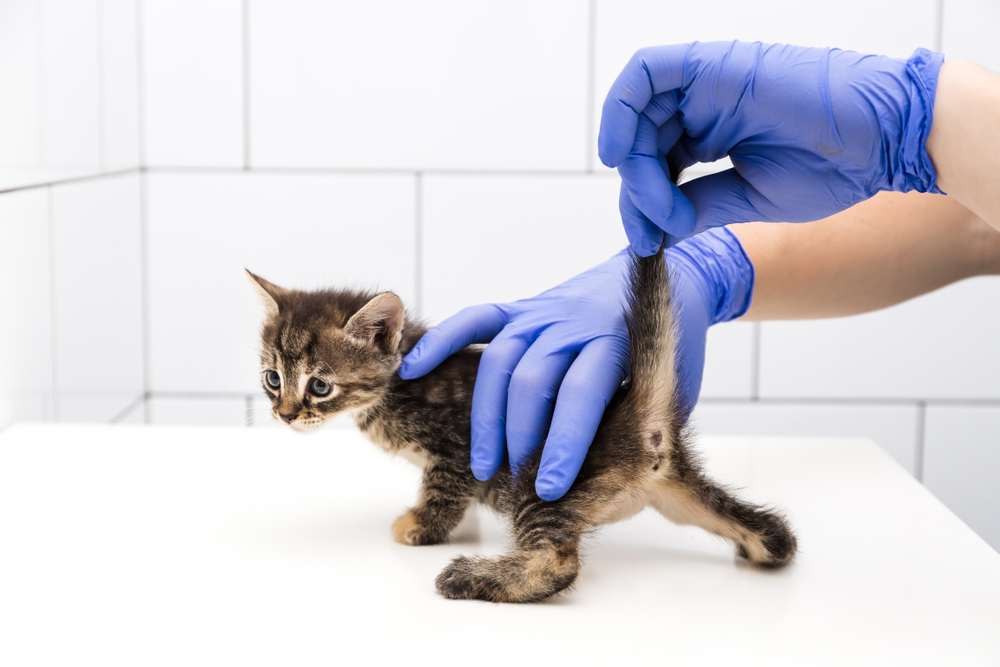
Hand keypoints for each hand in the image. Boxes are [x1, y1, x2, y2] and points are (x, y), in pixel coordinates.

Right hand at [398, 227, 754, 499]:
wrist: (672, 277)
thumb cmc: (673, 348)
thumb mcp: (671, 388)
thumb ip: (641, 425)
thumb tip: (616, 484)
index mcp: (615, 340)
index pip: (579, 395)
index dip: (562, 444)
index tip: (549, 486)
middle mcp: (572, 322)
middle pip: (529, 379)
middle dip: (520, 437)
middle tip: (517, 480)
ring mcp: (541, 311)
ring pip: (498, 360)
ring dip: (488, 416)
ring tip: (485, 462)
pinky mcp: (521, 307)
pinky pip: (474, 320)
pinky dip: (441, 341)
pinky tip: (413, 369)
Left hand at [599, 41, 944, 254]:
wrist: (885, 139)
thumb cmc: (832, 166)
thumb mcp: (749, 197)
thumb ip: (699, 205)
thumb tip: (656, 229)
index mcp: (712, 132)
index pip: (653, 162)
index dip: (642, 203)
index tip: (648, 241)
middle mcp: (703, 105)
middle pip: (640, 139)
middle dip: (634, 189)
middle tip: (650, 230)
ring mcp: (706, 83)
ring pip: (637, 110)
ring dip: (631, 161)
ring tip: (652, 203)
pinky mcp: (711, 65)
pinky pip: (647, 72)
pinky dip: (622, 108)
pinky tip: (622, 153)